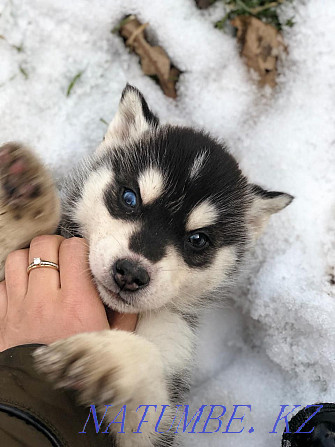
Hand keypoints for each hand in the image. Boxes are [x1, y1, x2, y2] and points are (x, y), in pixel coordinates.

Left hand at [0, 236, 136, 350]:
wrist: (49, 397)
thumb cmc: (87, 363)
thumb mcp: (116, 337)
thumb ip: (125, 309)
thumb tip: (128, 283)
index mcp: (77, 304)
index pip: (73, 249)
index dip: (80, 248)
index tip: (83, 259)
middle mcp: (44, 302)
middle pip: (43, 246)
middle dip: (55, 246)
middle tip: (63, 258)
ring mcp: (18, 309)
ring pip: (17, 258)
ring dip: (31, 259)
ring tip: (43, 270)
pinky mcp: (2, 319)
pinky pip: (1, 282)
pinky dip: (12, 281)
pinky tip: (26, 290)